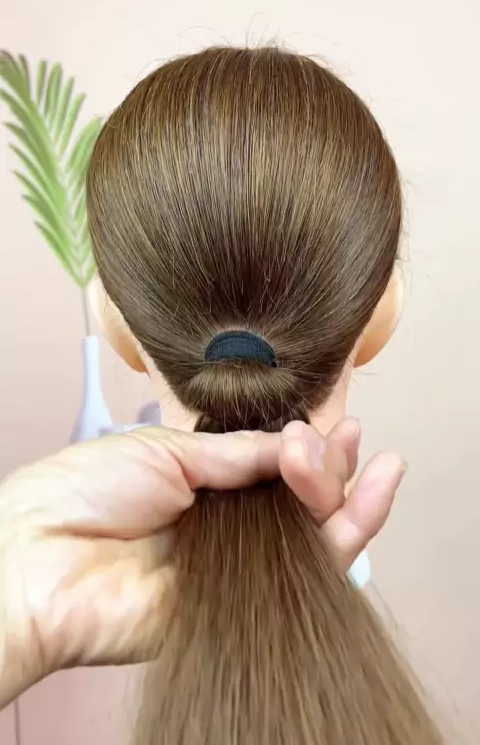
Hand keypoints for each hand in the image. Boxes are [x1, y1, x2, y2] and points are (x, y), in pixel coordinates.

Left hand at [0, 422, 403, 707]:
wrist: (43, 554)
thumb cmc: (85, 492)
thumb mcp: (167, 450)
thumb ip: (238, 452)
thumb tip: (296, 442)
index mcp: (205, 482)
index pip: (276, 465)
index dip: (310, 446)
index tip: (334, 424)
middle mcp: (230, 524)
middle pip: (305, 500)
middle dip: (332, 466)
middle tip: (339, 439)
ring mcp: (242, 566)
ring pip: (318, 538)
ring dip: (350, 494)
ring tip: (370, 461)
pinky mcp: (248, 607)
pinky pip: (309, 579)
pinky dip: (343, 540)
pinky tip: (364, 498)